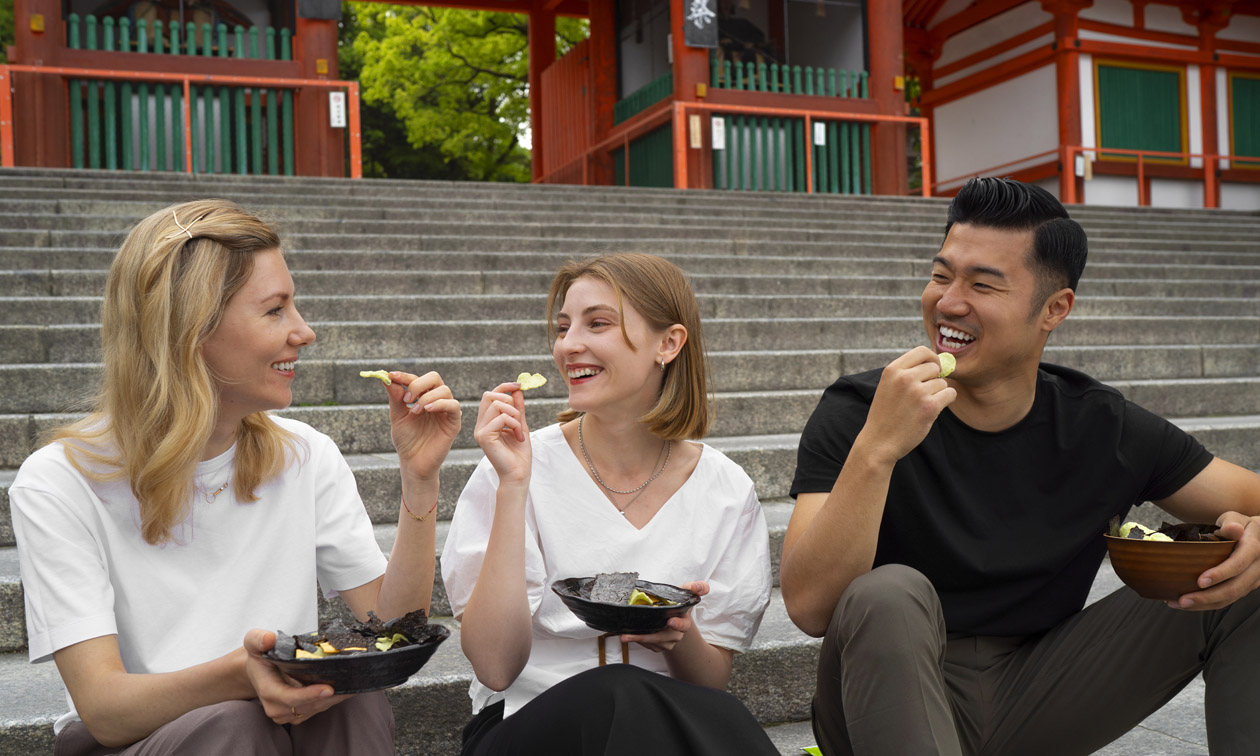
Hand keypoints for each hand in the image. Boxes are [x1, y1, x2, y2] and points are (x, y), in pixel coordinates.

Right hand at [242, 629, 347, 724]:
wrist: (260, 669)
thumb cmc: (260, 654)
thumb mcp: (254, 642)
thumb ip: (258, 639)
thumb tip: (268, 639)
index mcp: (268, 691)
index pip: (290, 698)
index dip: (309, 695)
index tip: (329, 688)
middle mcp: (277, 708)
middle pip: (309, 705)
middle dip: (331, 696)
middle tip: (353, 681)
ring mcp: (289, 714)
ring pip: (318, 708)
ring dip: (337, 697)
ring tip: (355, 683)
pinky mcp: (300, 714)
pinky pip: (321, 708)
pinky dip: (335, 698)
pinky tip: (349, 686)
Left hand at [385, 371, 460, 481]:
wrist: (413, 463)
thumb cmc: (406, 441)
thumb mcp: (397, 416)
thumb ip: (395, 398)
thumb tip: (387, 378)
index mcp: (421, 397)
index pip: (416, 379)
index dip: (404, 376)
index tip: (391, 376)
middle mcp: (435, 400)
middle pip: (434, 378)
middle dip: (418, 384)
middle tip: (407, 399)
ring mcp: (445, 411)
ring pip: (444, 390)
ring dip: (427, 397)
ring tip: (415, 411)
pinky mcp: (453, 422)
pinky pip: (454, 405)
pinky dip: (441, 403)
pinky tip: (429, 410)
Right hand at [473, 383, 531, 484]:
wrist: (518, 474)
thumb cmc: (519, 454)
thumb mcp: (520, 425)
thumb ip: (517, 408)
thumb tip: (517, 388)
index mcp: (486, 421)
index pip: (490, 395)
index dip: (504, 387)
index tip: (519, 385)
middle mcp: (480, 425)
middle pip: (490, 396)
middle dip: (510, 401)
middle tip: (519, 418)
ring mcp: (480, 431)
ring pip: (497, 405)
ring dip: (515, 415)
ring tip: (520, 430)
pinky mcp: (484, 436)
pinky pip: (501, 418)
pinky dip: (514, 424)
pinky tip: (518, 437)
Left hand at [620, 582, 708, 652]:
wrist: (673, 615)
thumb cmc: (678, 602)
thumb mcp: (686, 592)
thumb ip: (695, 587)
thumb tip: (700, 587)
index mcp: (684, 621)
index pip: (684, 625)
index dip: (678, 624)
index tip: (670, 621)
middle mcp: (677, 634)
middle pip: (662, 638)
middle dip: (646, 637)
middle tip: (628, 636)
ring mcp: (668, 642)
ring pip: (653, 644)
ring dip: (638, 640)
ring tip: (624, 636)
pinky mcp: (658, 646)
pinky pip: (648, 646)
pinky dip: (638, 641)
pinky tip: (629, 635)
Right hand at [854, 347, 955, 466]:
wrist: (879, 442)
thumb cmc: (885, 414)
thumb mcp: (888, 386)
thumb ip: (906, 372)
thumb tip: (938, 362)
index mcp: (892, 370)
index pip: (922, 351)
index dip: (932, 358)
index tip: (933, 368)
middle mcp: (904, 378)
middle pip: (934, 367)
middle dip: (934, 379)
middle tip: (924, 394)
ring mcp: (917, 392)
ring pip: (943, 383)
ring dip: (938, 393)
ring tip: (921, 406)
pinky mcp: (929, 406)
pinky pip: (950, 394)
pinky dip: (945, 401)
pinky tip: (932, 410)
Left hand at [1167, 512, 1259, 610]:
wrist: (1258, 536)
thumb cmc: (1240, 524)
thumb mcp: (1236, 518)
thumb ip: (1231, 523)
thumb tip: (1233, 529)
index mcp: (1254, 548)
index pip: (1238, 564)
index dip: (1220, 574)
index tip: (1200, 581)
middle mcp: (1257, 567)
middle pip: (1234, 588)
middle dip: (1208, 597)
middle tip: (1183, 600)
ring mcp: (1253, 580)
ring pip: (1231, 597)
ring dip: (1205, 604)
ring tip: (1179, 604)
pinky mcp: (1246, 587)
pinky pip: (1229, 599)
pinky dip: (1209, 603)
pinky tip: (1189, 603)